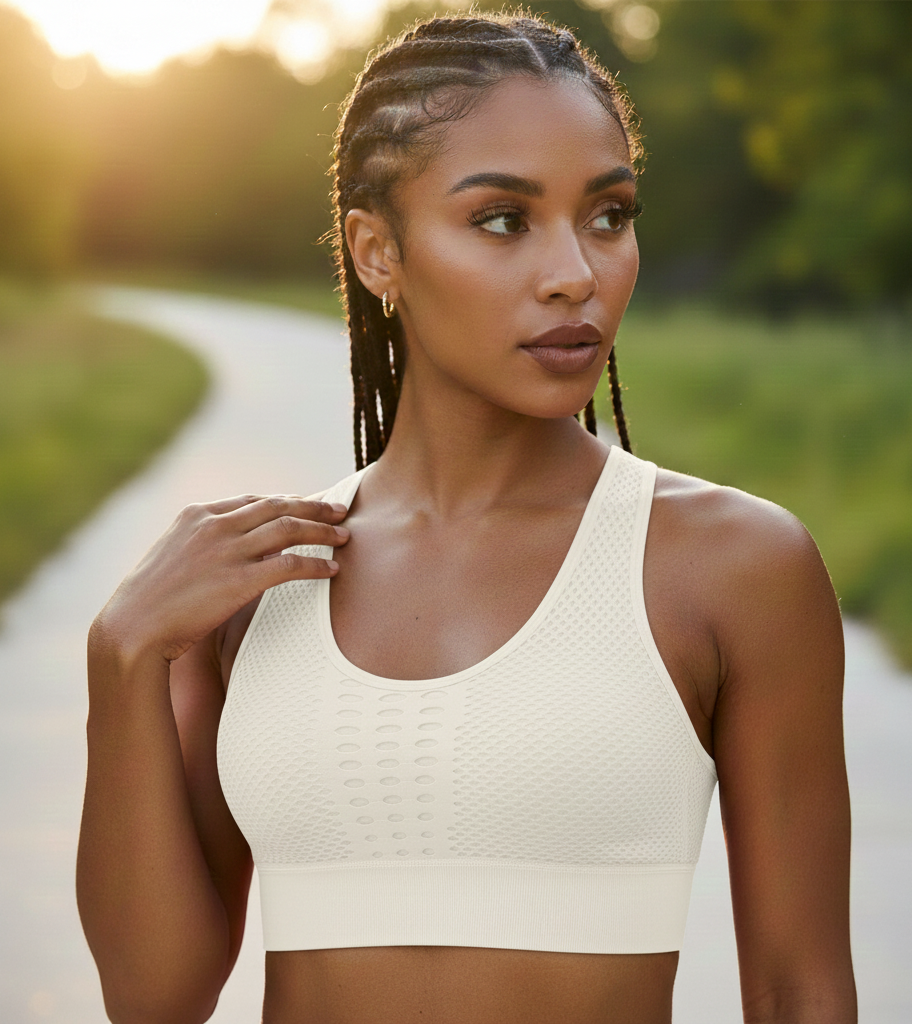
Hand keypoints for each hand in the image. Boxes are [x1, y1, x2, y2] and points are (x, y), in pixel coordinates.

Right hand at [92, 495, 349, 663]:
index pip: (253, 499)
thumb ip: (203, 545)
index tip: (308, 505)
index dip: (287, 501)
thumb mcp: (174, 557)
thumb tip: (233, 549)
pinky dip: (315, 565)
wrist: (132, 628)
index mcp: (197, 515)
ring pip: (289, 530)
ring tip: (345, 536)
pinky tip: (331, 570)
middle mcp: (215, 526)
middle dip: (314, 507)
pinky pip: (289, 565)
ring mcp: (227, 551)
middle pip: (278, 507)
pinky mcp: (239, 581)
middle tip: (339, 510)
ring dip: (322, 532)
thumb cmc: (151, 601)